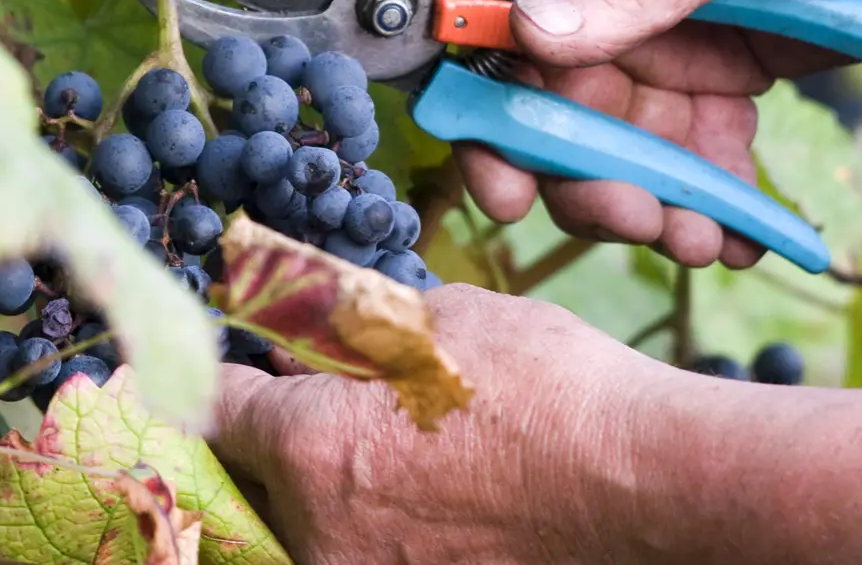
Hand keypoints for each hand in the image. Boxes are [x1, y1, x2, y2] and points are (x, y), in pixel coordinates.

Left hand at [210, 284, 672, 564]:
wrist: (644, 482)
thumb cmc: (549, 389)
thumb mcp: (441, 320)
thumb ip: (357, 326)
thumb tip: (316, 330)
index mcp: (309, 448)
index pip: (217, 409)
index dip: (225, 376)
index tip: (241, 364)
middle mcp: (319, 532)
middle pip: (256, 480)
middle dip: (277, 438)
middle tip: (318, 399)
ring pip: (306, 527)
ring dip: (325, 486)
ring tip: (387, 450)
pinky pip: (364, 553)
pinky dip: (378, 524)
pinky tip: (425, 492)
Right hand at [456, 0, 861, 267]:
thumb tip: (529, 30)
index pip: (501, 30)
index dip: (487, 113)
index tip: (504, 187)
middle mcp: (611, 6)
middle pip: (557, 114)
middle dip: (587, 181)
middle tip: (638, 221)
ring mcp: (662, 55)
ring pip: (622, 154)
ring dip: (651, 208)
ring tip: (702, 242)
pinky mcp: (715, 94)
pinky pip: (693, 167)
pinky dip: (711, 211)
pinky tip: (743, 241)